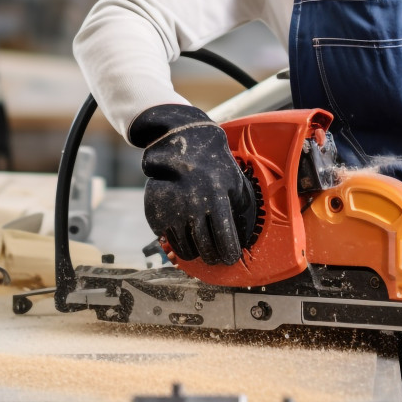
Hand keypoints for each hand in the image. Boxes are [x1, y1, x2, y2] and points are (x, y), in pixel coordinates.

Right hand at [132, 104, 257, 265]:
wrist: (183, 143)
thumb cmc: (215, 166)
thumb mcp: (236, 182)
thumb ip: (242, 210)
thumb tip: (245, 238)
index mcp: (218, 201)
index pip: (226, 242)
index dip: (230, 255)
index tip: (231, 257)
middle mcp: (194, 209)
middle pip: (207, 251)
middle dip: (215, 258)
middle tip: (217, 256)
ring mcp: (173, 212)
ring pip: (187, 251)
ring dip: (196, 252)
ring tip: (201, 244)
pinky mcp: (156, 213)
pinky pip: (169, 241)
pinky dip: (178, 241)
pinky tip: (185, 230)